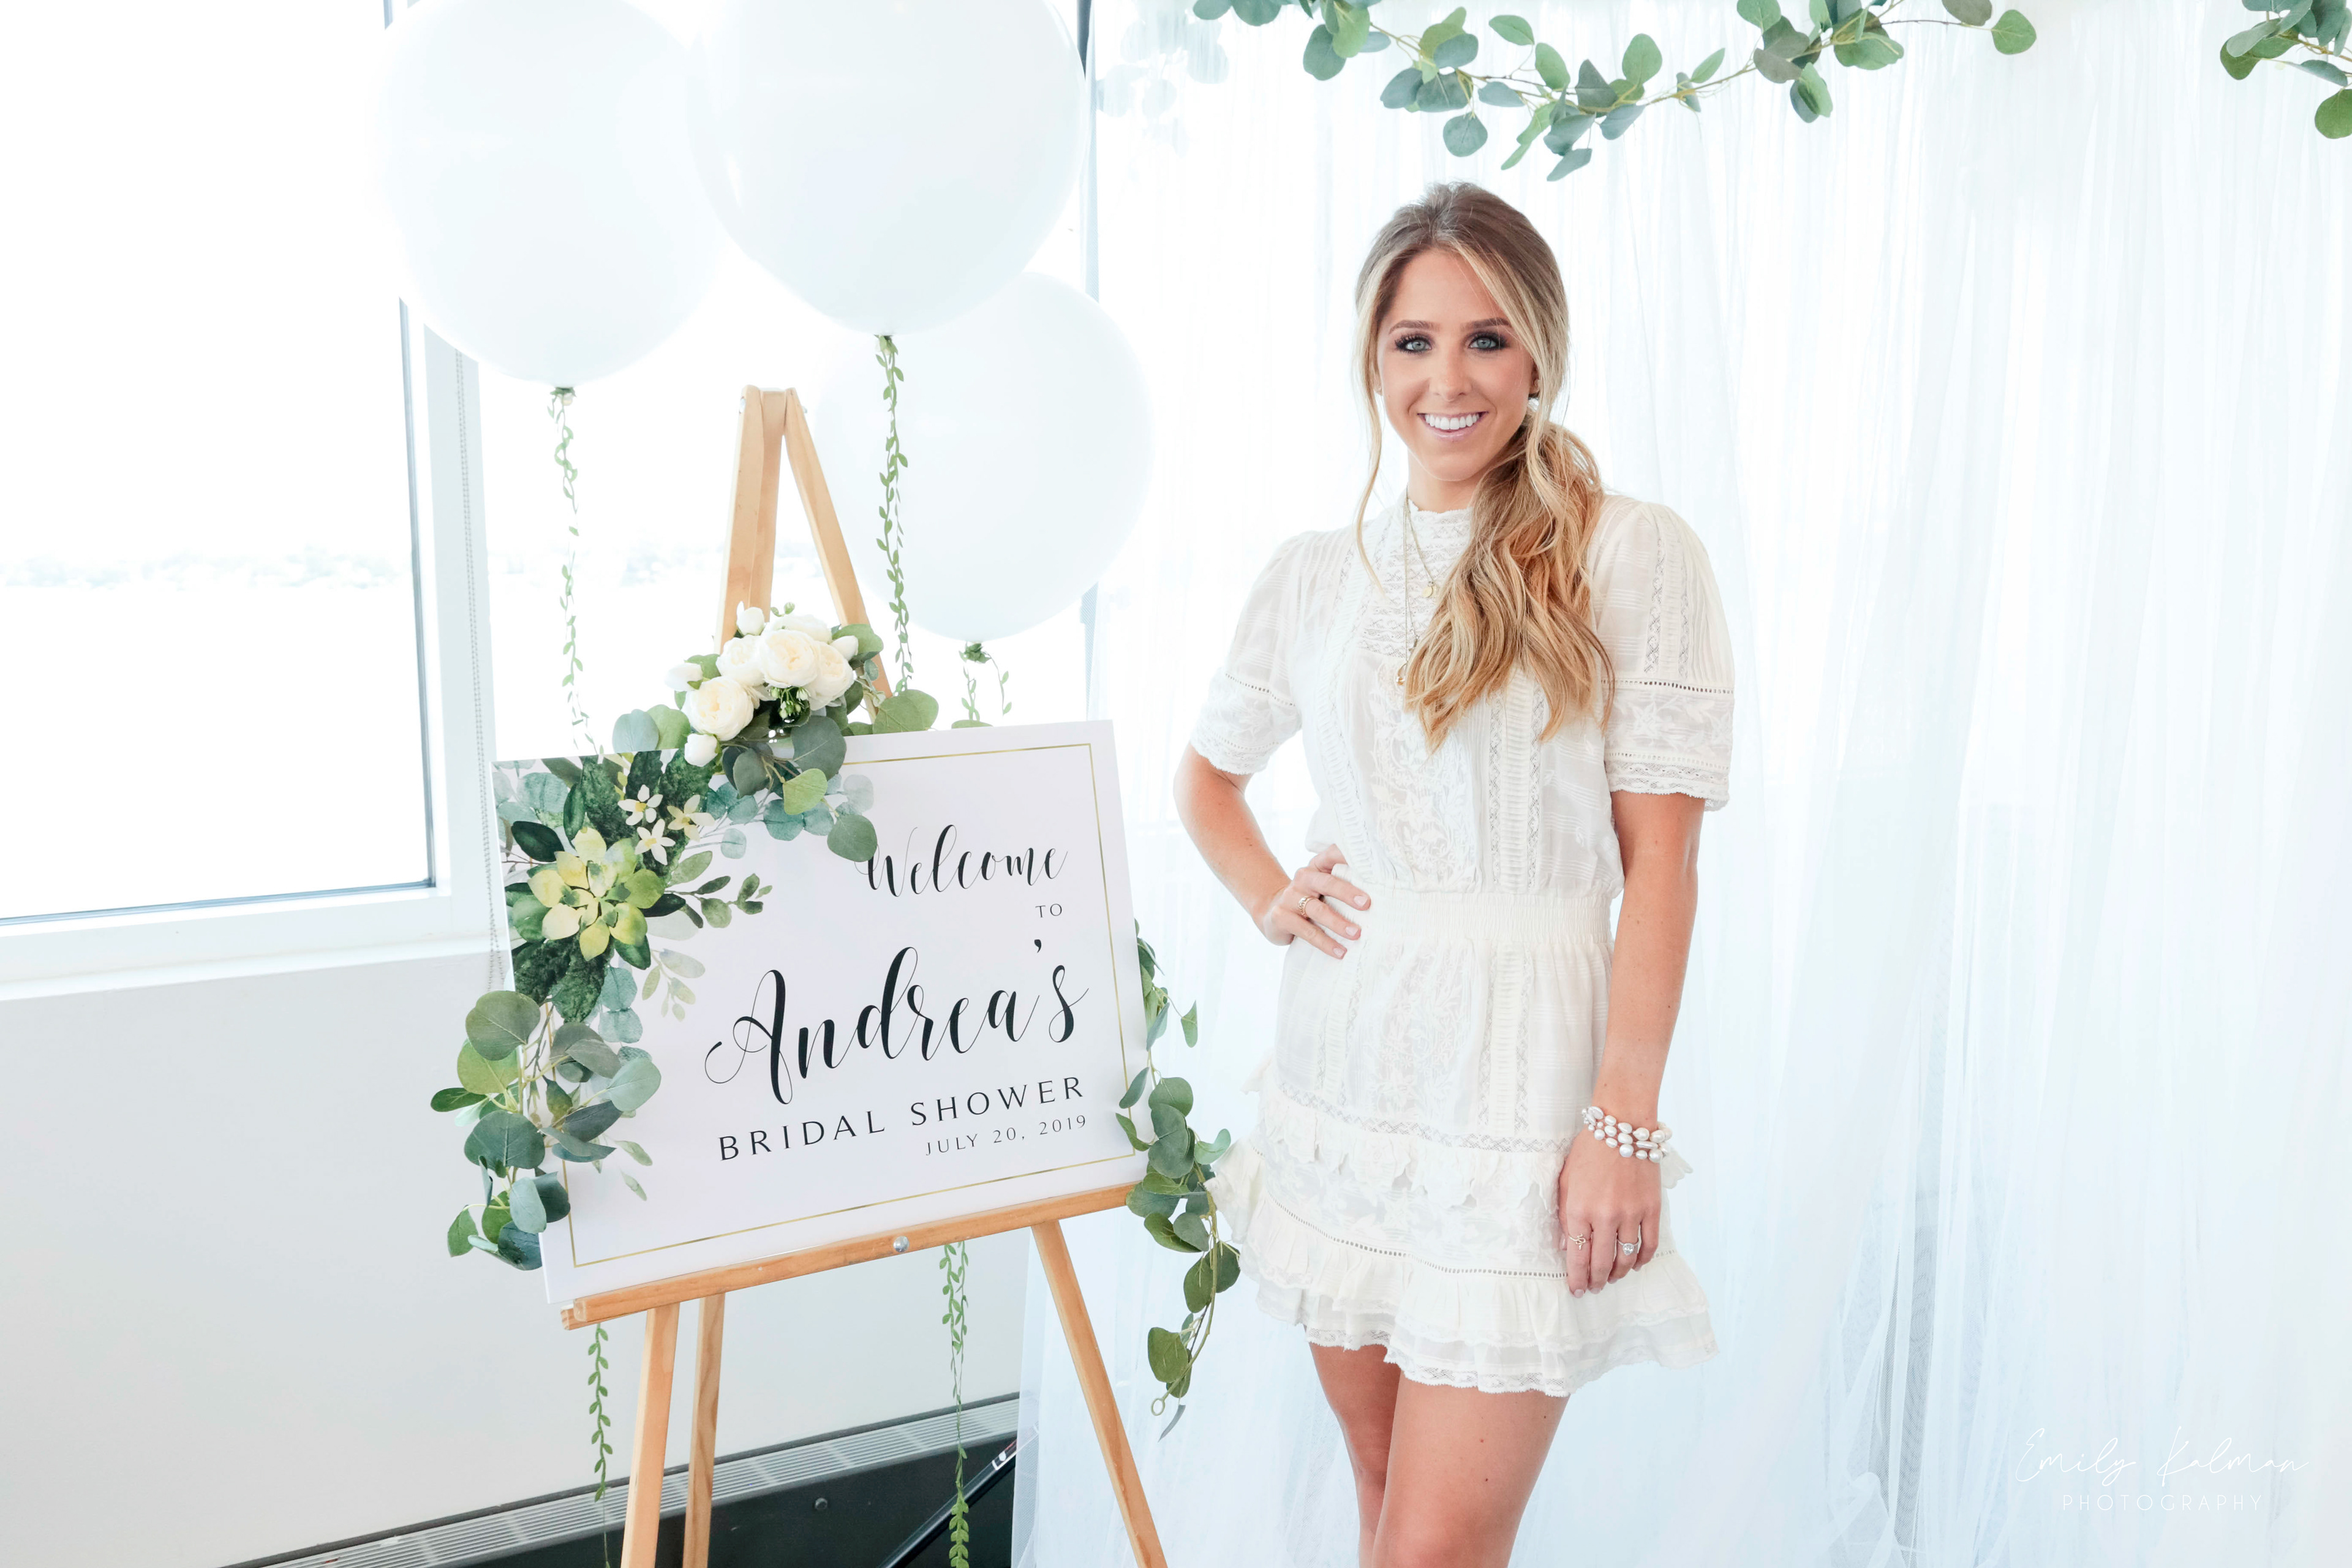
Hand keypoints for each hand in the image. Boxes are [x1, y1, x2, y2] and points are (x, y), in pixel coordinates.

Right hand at [1252, 843, 1368, 958]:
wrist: (1273, 913)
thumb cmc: (1310, 899)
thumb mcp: (1324, 887)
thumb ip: (1345, 883)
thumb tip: (1384, 890)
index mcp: (1316, 867)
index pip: (1333, 855)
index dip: (1349, 856)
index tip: (1370, 864)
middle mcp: (1302, 878)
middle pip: (1326, 882)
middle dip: (1347, 893)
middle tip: (1367, 904)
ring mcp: (1290, 897)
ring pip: (1317, 909)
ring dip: (1338, 922)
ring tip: (1356, 934)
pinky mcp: (1281, 917)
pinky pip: (1306, 931)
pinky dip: (1325, 942)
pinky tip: (1340, 951)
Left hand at [1557, 1130, 1660, 1295]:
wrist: (1622, 1125)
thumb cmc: (1589, 1151)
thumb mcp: (1566, 1180)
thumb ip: (1566, 1215)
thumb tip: (1568, 1246)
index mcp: (1580, 1209)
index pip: (1578, 1256)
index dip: (1577, 1278)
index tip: (1576, 1290)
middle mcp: (1606, 1216)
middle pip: (1602, 1262)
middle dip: (1596, 1280)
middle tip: (1594, 1288)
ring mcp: (1631, 1214)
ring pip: (1626, 1258)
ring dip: (1618, 1273)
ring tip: (1612, 1278)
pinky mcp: (1651, 1208)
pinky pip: (1649, 1244)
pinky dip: (1643, 1260)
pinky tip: (1636, 1265)